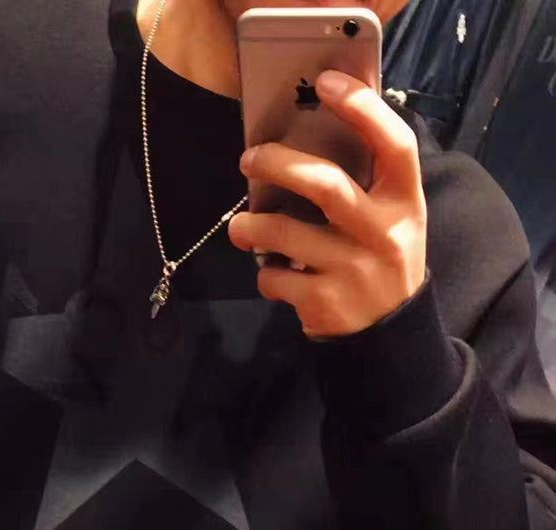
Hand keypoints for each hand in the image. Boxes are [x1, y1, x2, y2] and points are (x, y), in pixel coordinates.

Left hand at [228, 71, 427, 338]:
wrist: (391, 333)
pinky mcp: (325, 303)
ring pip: (285, 234)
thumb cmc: (382, 260)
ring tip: (239, 227)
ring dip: (250, 227)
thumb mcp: (391, 219)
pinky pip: (275, 279)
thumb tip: (302, 141)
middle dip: (278, 164)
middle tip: (249, 159)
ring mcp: (354, 271)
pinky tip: (272, 274)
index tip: (326, 82)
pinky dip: (264, 274)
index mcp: (405, 203)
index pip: (394, 145)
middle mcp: (383, 235)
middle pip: (326, 185)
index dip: (362, 108)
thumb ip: (364, 185)